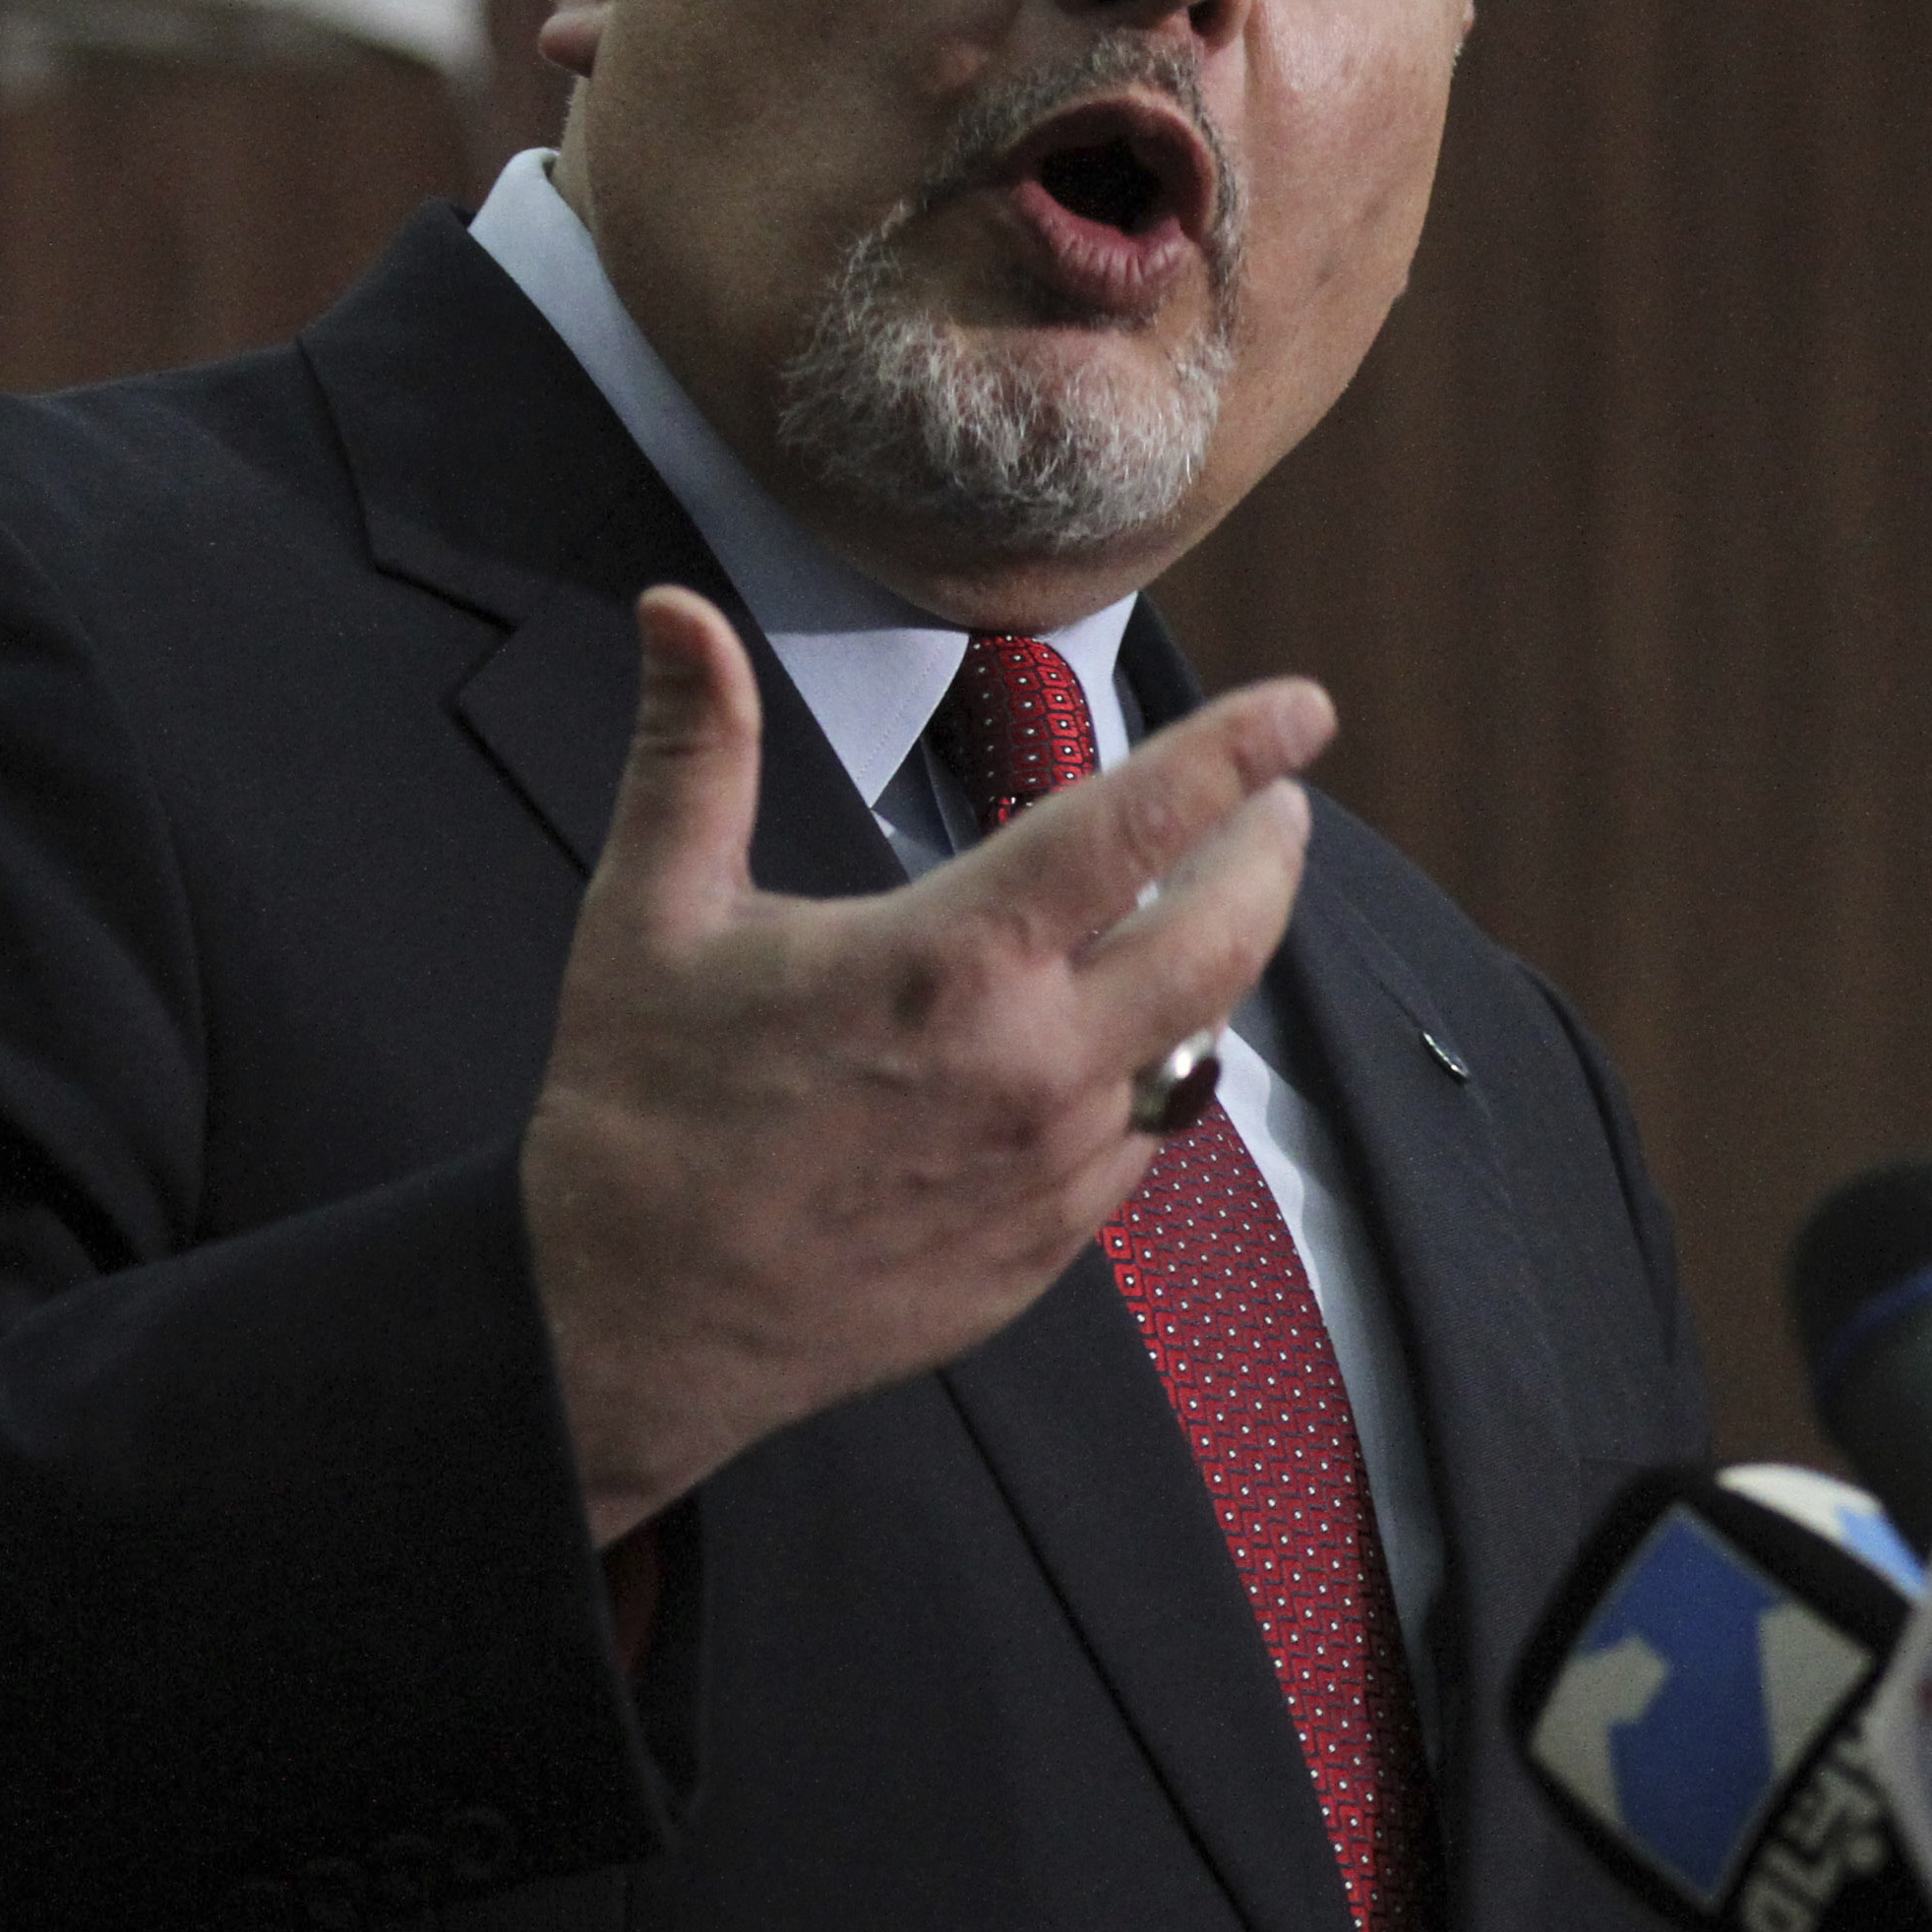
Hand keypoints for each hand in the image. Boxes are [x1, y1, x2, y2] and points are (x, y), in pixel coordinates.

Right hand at [521, 585, 1330, 1544]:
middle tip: (1280, 805)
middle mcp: (1029, 1068)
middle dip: (1269, 856)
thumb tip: (675, 606)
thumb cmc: (638, 1109)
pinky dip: (1154, 1069)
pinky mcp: (1046, 1249)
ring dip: (1217, 963)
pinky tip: (1132, 1033)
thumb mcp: (651, 911)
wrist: (629, 1325)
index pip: (1137, 827)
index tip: (1302, 709)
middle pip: (1221, 942)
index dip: (1232, 754)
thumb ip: (694, 746)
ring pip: (1193, 1045)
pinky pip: (1142, 1139)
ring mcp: (1050, 1170)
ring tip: (1213, 900)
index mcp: (949, 964)